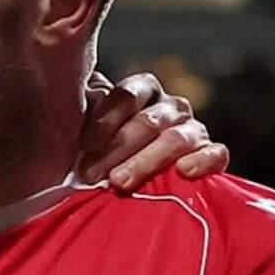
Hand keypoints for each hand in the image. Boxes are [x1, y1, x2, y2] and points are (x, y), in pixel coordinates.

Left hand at [77, 70, 228, 190]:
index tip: (85, 146)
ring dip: (145, 162)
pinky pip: (216, 153)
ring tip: (119, 183)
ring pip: (176, 139)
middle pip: (148, 122)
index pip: (127, 96)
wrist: (121, 181)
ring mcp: (192, 129)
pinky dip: (203, 161)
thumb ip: (77, 110)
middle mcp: (169, 106)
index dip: (105, 120)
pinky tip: (185, 172)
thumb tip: (58, 95)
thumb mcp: (83, 129)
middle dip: (118, 149)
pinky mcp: (209, 155)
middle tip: (92, 175)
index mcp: (141, 91)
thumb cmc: (97, 154)